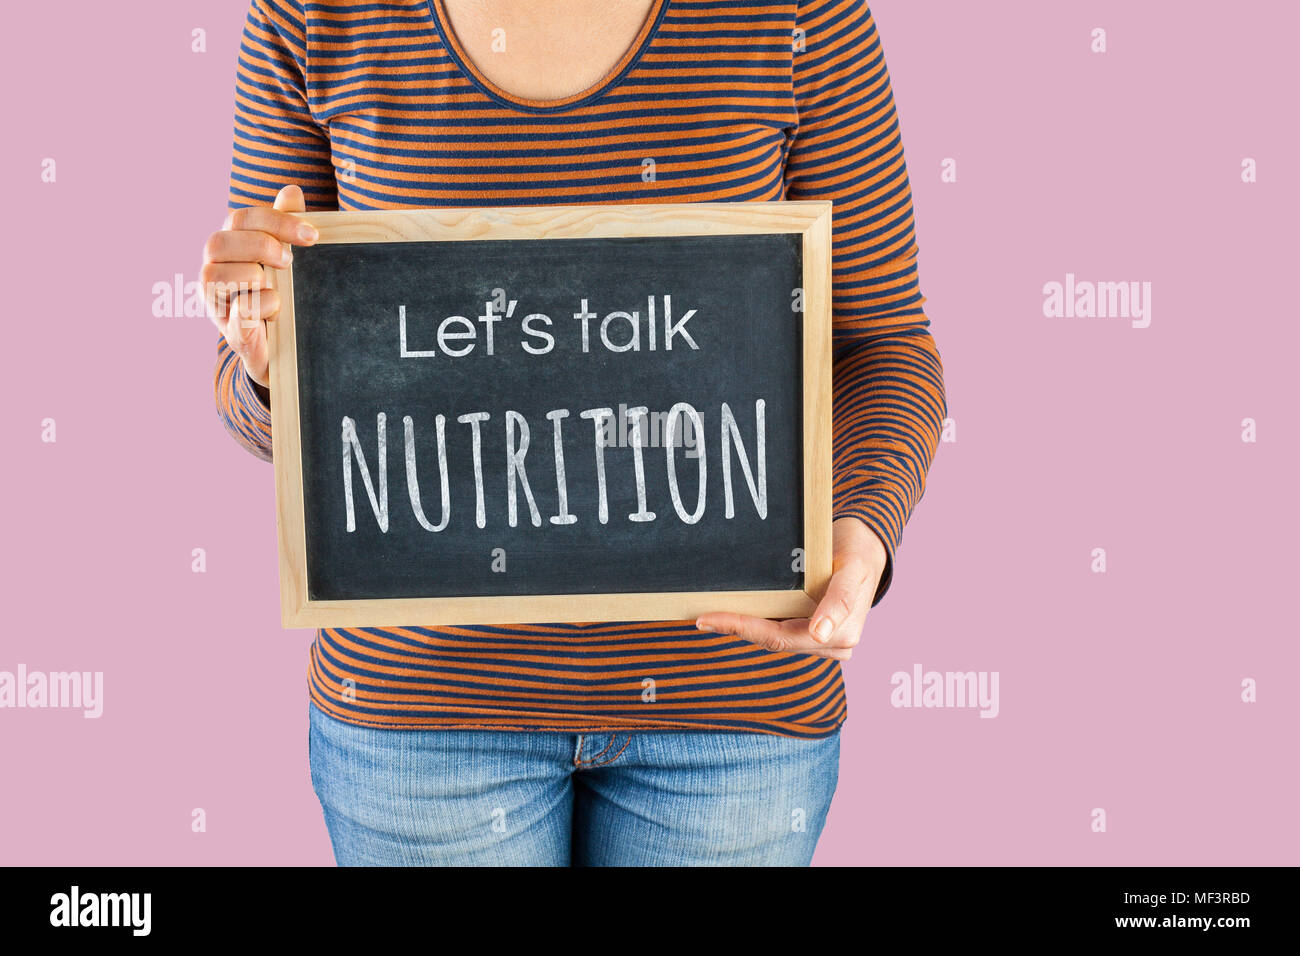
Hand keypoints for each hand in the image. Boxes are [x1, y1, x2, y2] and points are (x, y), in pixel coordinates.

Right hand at [202, 184, 318, 387]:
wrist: (284, 351)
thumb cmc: (281, 296)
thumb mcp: (287, 261)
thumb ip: (285, 227)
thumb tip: (291, 191)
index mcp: (229, 247)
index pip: (240, 218)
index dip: (276, 221)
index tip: (312, 236)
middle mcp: (214, 271)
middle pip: (218, 242)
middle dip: (259, 245)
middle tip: (289, 261)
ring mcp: (217, 303)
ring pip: (214, 276)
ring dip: (252, 275)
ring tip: (279, 287)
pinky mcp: (231, 332)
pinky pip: (235, 313)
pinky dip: (256, 306)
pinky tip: (276, 306)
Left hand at [695, 517, 887, 660]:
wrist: (868, 547)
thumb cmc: (859, 552)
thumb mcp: (853, 568)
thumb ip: (840, 600)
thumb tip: (819, 634)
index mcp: (842, 634)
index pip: (780, 637)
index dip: (743, 629)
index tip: (709, 619)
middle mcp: (831, 644)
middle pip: (773, 640)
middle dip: (736, 628)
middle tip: (700, 618)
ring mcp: (820, 640)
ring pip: (773, 638)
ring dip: (743, 627)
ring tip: (709, 616)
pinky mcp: (811, 631)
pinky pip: (778, 630)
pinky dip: (755, 621)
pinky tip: (731, 613)